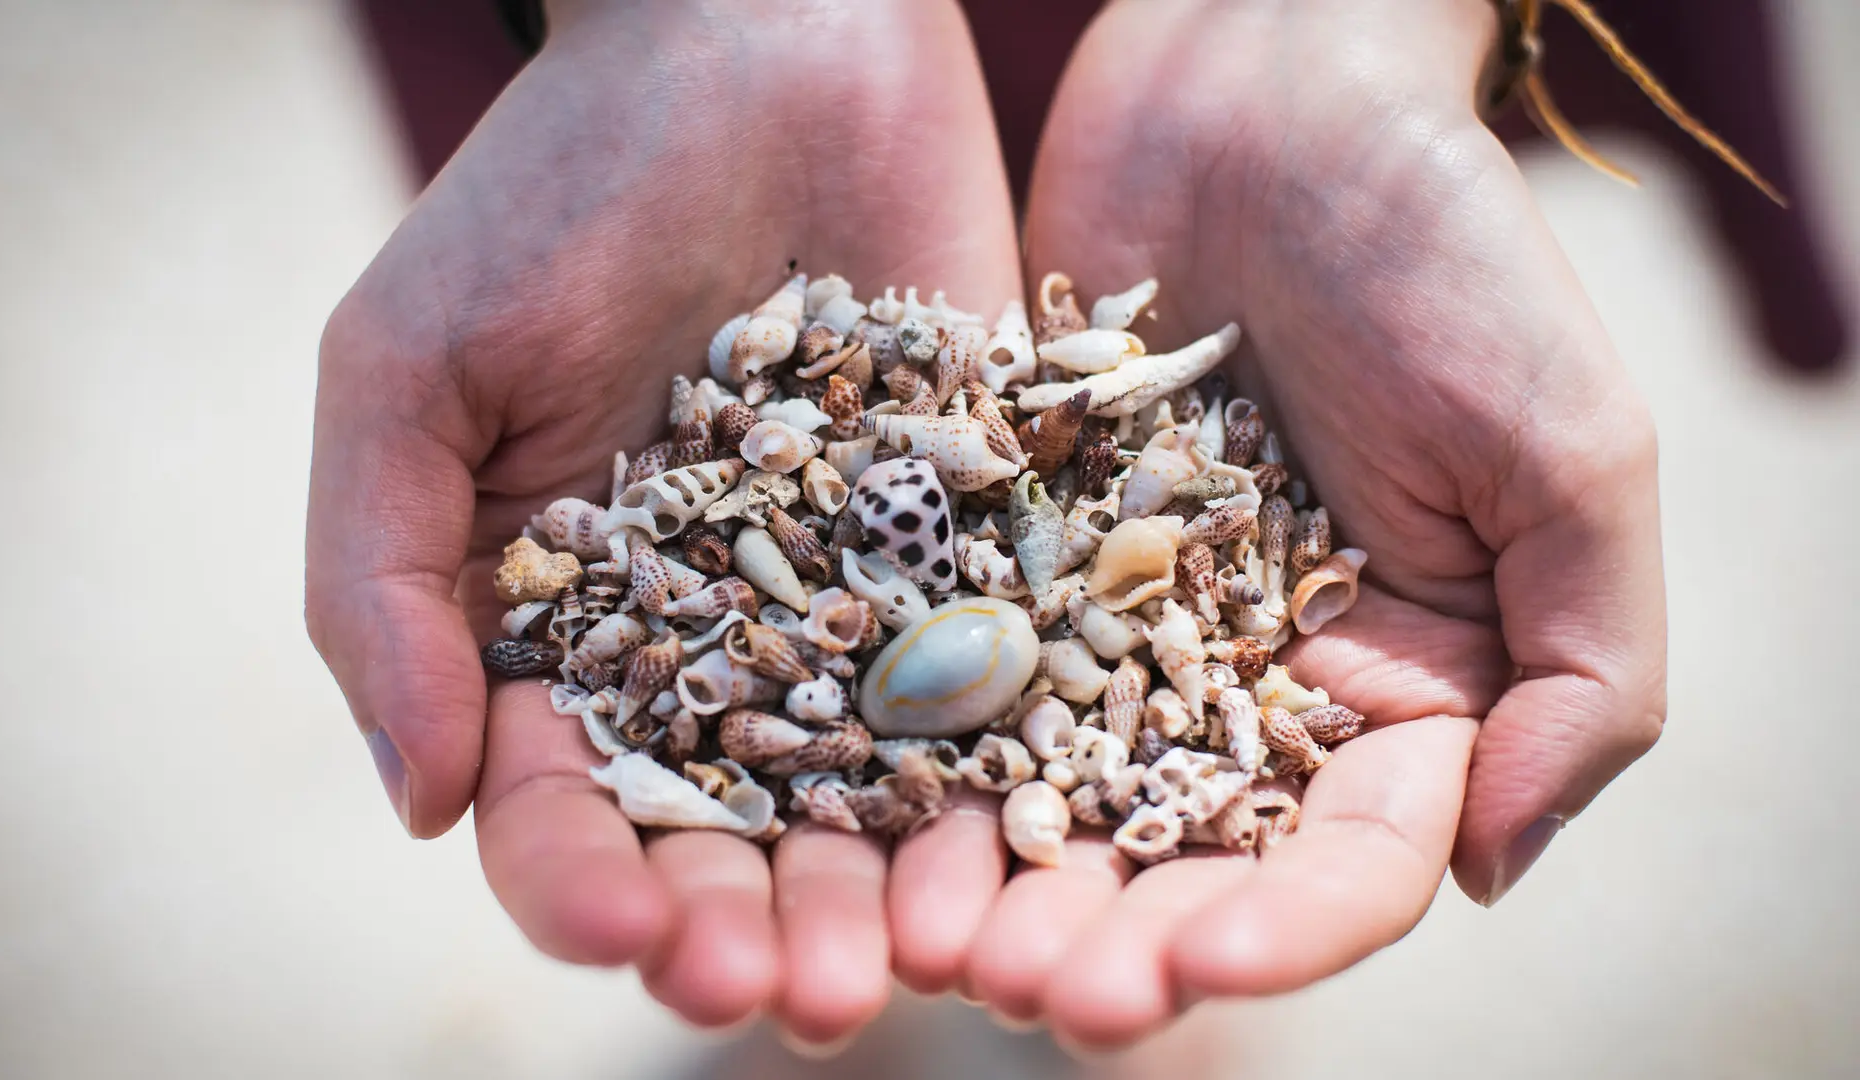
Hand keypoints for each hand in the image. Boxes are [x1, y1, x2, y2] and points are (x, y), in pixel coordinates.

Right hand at [304, 0, 1021, 1042]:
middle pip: (735, 837)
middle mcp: (716, 647)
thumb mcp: (410, 368)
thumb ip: (382, 581)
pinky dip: (1027, 773)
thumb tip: (416, 805)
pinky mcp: (982, 551)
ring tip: (935, 960)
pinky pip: (1010, 684)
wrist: (764, 40)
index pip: (562, 804)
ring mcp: (858, 607)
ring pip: (881, 796)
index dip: (585, 885)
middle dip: (763, 924)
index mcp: (564, 632)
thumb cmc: (557, 190)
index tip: (628, 928)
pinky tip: (1051, 842)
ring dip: (899, 891)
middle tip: (806, 989)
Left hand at [958, 0, 1666, 1046]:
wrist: (1267, 89)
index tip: (1196, 961)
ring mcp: (1112, 623)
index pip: (1345, 859)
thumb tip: (1496, 866)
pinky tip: (844, 801)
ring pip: (1044, 790)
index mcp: (1396, 688)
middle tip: (1026, 993)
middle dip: (1107, 937)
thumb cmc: (1446, 255)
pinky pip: (948, 665)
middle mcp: (1244, 680)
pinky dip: (902, 741)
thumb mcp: (1570, 456)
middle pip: (1174, 857)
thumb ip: (1583, 669)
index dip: (1279, 931)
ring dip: (991, 876)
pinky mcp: (1005, 552)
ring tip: (924, 937)